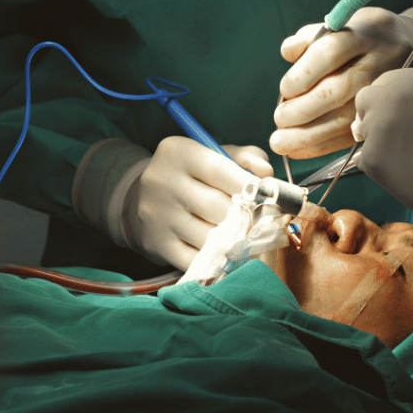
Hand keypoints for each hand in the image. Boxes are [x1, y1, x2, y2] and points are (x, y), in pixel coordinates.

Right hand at [132, 138, 272, 269]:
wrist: (143, 199)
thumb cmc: (193, 176)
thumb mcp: (215, 156)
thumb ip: (246, 158)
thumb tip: (268, 174)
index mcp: (178, 152)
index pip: (221, 171)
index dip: (251, 186)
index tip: (269, 197)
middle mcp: (162, 181)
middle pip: (218, 207)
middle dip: (246, 217)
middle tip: (264, 221)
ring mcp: (157, 215)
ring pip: (210, 236)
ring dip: (234, 240)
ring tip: (248, 237)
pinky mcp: (156, 243)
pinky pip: (197, 258)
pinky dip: (217, 260)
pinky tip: (227, 253)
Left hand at [270, 7, 412, 158]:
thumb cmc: (367, 39)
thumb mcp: (345, 25)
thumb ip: (312, 36)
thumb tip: (287, 52)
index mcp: (366, 32)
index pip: (331, 50)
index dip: (303, 73)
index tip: (285, 89)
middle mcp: (380, 62)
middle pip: (338, 89)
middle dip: (303, 109)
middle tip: (279, 119)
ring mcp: (385, 92)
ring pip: (345, 117)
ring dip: (308, 134)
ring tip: (280, 141)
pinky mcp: (383, 116)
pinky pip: (351, 136)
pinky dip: (321, 146)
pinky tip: (299, 150)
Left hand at [353, 68, 412, 227]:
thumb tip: (381, 106)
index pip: (383, 82)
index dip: (387, 99)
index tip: (397, 114)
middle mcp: (391, 96)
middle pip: (365, 99)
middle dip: (374, 114)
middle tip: (392, 134)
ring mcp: (378, 126)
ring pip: (362, 129)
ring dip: (376, 139)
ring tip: (402, 155)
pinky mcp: (371, 155)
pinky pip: (363, 157)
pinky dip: (377, 164)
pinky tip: (400, 170)